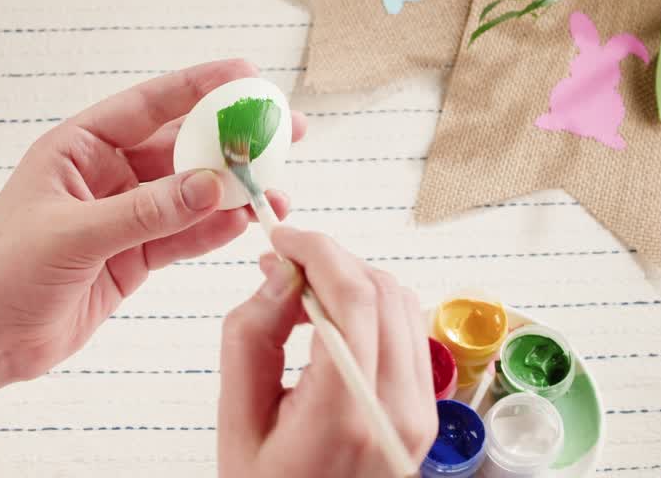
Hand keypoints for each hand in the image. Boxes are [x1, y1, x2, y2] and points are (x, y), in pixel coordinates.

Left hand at [0, 59, 305, 380]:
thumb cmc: (1, 272)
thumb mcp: (73, 234)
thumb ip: (145, 211)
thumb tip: (211, 185)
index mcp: (78, 148)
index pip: (148, 105)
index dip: (199, 87)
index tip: (248, 75)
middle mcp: (104, 174)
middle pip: (180, 148)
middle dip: (233, 142)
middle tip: (286, 133)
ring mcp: (122, 216)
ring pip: (190, 194)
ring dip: (233, 192)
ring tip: (279, 191)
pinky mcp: (133, 256)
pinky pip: (183, 235)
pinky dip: (214, 230)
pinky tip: (246, 223)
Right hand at [218, 228, 437, 477]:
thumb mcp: (237, 421)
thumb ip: (251, 339)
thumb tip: (279, 275)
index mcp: (344, 414)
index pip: (352, 298)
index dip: (318, 250)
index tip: (281, 239)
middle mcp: (395, 410)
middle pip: (381, 291)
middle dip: (331, 260)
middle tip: (282, 263)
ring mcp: (418, 413)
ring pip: (402, 304)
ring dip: (352, 281)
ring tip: (300, 293)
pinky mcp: (424, 413)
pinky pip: (408, 333)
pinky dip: (372, 308)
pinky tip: (330, 320)